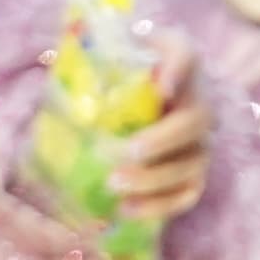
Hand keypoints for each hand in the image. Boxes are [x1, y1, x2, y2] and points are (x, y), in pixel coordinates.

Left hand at [110, 34, 212, 227]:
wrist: (134, 104)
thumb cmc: (116, 74)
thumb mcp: (106, 51)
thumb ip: (93, 50)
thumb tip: (58, 55)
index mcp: (178, 61)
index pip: (186, 56)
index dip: (178, 72)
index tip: (161, 89)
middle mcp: (199, 101)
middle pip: (195, 122)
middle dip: (162, 140)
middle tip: (127, 150)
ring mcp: (201, 143)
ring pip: (191, 164)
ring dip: (153, 179)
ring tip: (114, 183)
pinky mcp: (194, 175)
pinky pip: (185, 196)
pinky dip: (158, 206)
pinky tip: (126, 208)